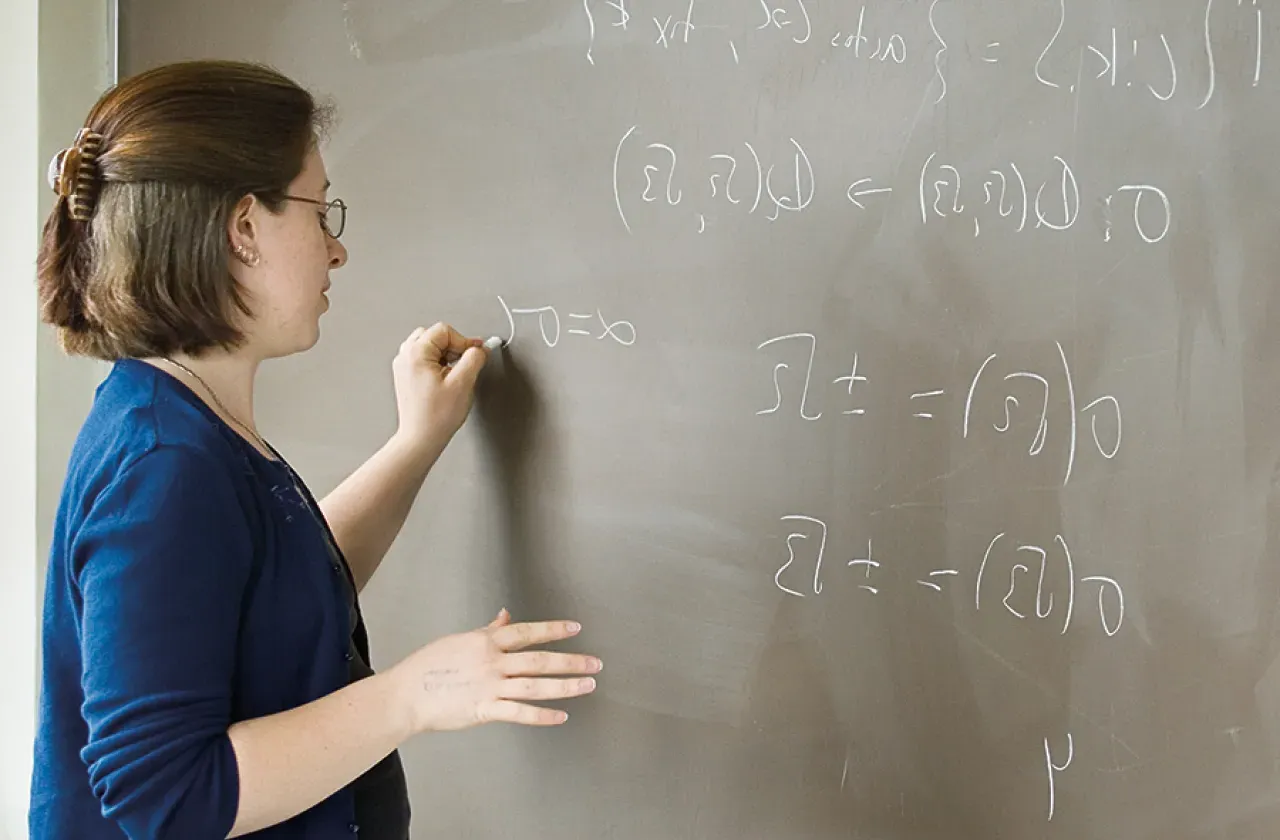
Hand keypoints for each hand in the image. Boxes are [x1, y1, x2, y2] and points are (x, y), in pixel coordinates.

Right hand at [386, 609, 600, 732]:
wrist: (405, 695)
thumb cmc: (428, 667)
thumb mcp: (459, 640)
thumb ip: (488, 630)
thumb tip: (506, 615)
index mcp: (485, 642)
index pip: (527, 632)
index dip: (553, 629)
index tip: (574, 628)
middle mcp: (492, 662)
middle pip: (539, 659)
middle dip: (571, 661)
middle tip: (594, 663)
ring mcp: (489, 686)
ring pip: (535, 685)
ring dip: (565, 685)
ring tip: (587, 685)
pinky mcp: (484, 709)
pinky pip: (519, 713)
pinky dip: (542, 715)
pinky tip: (560, 715)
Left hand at [390, 322, 487, 454]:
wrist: (421, 438)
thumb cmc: (436, 417)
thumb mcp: (463, 383)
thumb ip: (474, 359)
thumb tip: (481, 348)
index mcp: (416, 353)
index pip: (444, 331)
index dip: (464, 340)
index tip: (476, 353)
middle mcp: (405, 357)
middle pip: (434, 335)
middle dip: (453, 346)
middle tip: (464, 363)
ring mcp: (403, 367)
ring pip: (429, 346)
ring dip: (445, 355)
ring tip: (453, 374)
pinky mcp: (406, 377)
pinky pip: (424, 359)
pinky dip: (437, 364)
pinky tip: (445, 380)